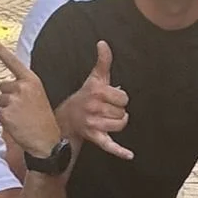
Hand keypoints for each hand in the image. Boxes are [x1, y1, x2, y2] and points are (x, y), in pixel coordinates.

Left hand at [0, 38, 62, 159]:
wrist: (47, 141)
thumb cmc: (42, 119)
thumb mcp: (37, 96)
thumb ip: (24, 87)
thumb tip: (4, 87)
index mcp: (31, 80)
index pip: (12, 61)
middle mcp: (22, 87)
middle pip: (2, 86)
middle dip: (8, 97)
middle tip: (22, 110)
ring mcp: (13, 100)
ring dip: (6, 109)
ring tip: (20, 118)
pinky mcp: (5, 113)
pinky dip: (3, 119)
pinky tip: (15, 124)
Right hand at [54, 39, 132, 160]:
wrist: (67, 117)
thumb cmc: (85, 96)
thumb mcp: (94, 77)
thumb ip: (103, 60)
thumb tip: (103, 42)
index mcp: (97, 92)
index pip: (123, 97)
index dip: (121, 98)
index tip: (112, 98)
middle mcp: (94, 108)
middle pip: (122, 112)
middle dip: (118, 111)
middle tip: (108, 109)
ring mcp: (94, 124)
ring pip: (119, 125)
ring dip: (118, 123)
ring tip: (110, 119)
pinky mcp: (95, 138)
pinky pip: (109, 145)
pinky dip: (120, 151)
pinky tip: (130, 155)